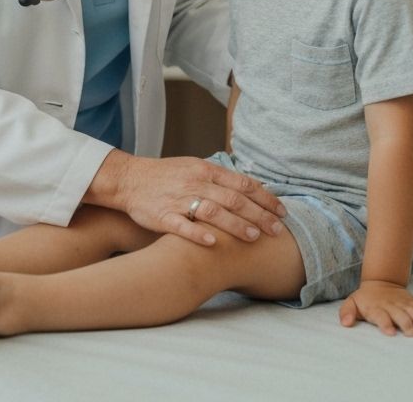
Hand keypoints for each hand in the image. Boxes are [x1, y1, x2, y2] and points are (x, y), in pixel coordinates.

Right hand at [86, 151, 286, 246]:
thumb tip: (252, 186)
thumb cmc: (167, 176)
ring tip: (254, 237)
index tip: (282, 211)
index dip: (265, 198)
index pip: (242, 183)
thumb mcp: (195, 167)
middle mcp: (195, 183)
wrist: (130, 179)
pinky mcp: (162, 215)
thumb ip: (221, 178)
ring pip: (212, 211)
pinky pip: (181, 226)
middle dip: (259, 215)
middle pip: (233, 199)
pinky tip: (213, 243)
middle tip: (277, 230)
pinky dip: (198, 234)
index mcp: (206, 170)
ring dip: (235, 225)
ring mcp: (178, 200)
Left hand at [339, 280, 412, 336]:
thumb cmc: (365, 299)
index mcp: (377, 308)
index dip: (386, 323)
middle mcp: (392, 307)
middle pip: (401, 316)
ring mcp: (405, 305)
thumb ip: (347, 313)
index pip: (381, 316)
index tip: (391, 333)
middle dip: (407, 325)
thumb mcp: (352, 302)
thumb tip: (345, 324)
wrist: (380, 282)